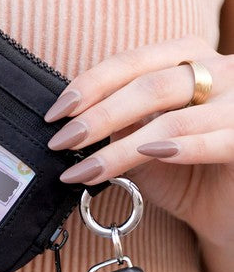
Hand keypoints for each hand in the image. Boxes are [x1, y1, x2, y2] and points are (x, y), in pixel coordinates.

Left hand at [44, 35, 233, 247]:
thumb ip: (119, 125)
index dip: (89, 86)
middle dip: (98, 116)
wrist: (227, 213)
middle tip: (62, 142)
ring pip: (172, 119)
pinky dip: (178, 147)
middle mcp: (219, 71)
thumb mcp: (143, 142)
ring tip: (86, 169)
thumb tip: (73, 121)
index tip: (55, 114)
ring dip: (121, 148)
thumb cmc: (185, 173)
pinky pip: (214, 140)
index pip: (130, 63)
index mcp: (188, 58)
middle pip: (149, 86)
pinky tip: (147, 154)